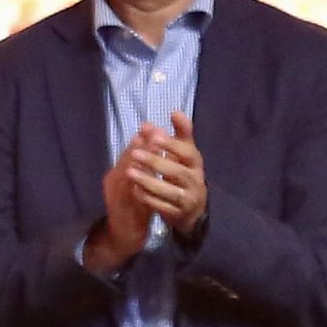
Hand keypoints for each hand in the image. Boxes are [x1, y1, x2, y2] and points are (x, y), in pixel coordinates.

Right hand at [85, 125, 160, 275]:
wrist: (122, 237)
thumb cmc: (133, 210)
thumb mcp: (139, 186)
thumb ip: (145, 169)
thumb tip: (152, 148)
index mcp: (116, 174)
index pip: (128, 152)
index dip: (140, 139)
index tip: (153, 126)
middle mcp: (113, 181)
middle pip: (127, 159)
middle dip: (141, 144)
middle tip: (155, 130)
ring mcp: (115, 195)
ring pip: (127, 172)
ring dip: (140, 159)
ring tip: (154, 147)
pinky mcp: (120, 208)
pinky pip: (130, 192)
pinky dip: (140, 181)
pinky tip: (152, 174)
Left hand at [128, 110, 207, 236]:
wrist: (192, 208)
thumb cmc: (184, 173)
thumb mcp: (185, 153)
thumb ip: (179, 134)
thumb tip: (175, 111)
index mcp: (196, 163)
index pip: (188, 152)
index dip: (172, 144)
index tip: (154, 136)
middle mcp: (195, 181)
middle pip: (178, 172)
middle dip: (156, 162)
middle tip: (135, 153)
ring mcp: (188, 199)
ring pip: (170, 191)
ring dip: (149, 181)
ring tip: (130, 172)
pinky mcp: (179, 214)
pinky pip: (163, 208)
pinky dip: (149, 199)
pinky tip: (134, 190)